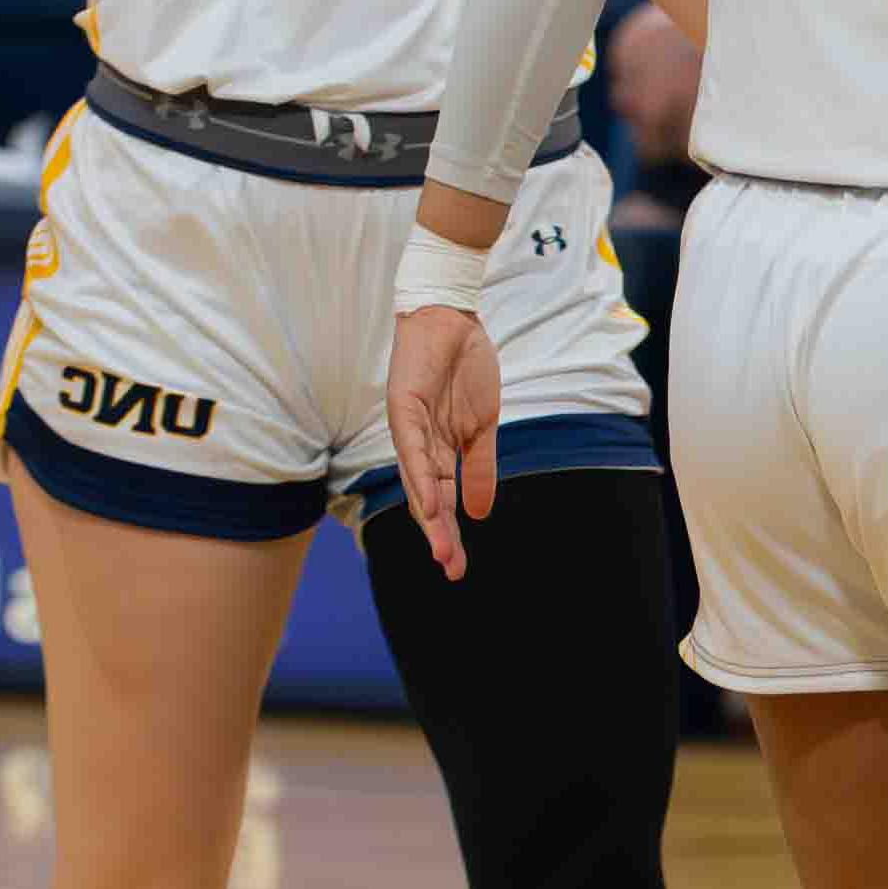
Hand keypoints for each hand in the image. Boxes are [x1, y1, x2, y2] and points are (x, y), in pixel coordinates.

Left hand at [385, 309, 501, 580]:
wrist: (452, 318)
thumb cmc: (465, 367)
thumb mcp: (483, 426)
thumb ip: (480, 467)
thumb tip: (481, 513)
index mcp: (438, 451)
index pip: (443, 501)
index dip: (449, 533)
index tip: (458, 567)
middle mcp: (418, 446)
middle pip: (428, 499)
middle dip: (439, 536)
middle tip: (451, 570)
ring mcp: (409, 429)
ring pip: (418, 481)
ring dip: (430, 517)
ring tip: (442, 548)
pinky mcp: (404, 408)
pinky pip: (413, 450)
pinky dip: (422, 478)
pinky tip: (431, 503)